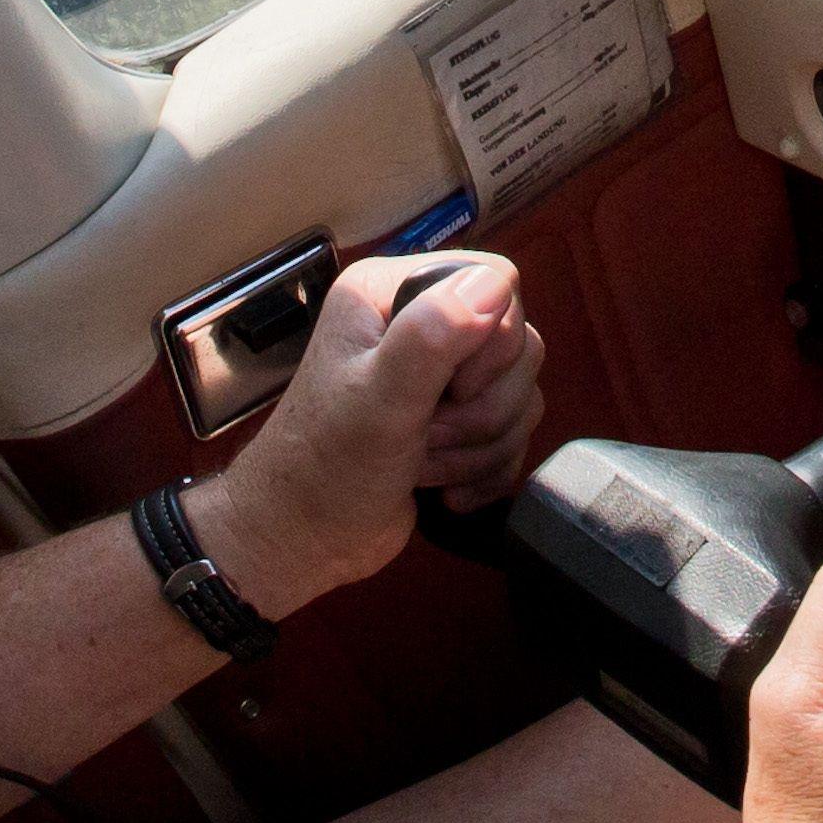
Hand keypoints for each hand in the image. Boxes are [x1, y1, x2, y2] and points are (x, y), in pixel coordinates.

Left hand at [195, 250, 544, 617]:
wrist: (304, 541)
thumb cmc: (322, 470)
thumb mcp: (378, 400)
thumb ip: (431, 336)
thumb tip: (492, 287)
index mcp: (389, 293)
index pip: (494, 281)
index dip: (489, 344)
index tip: (449, 390)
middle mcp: (418, 322)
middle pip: (517, 342)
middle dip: (481, 408)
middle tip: (426, 436)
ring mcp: (439, 373)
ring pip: (518, 391)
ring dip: (481, 444)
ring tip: (424, 465)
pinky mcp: (455, 419)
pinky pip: (513, 430)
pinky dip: (488, 468)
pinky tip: (446, 489)